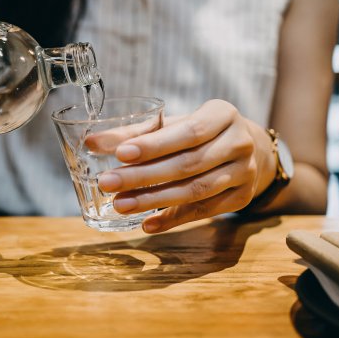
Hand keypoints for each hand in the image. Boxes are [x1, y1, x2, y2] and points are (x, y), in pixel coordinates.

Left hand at [97, 99, 276, 232]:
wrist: (247, 149)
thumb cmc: (199, 133)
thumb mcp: (174, 125)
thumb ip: (134, 133)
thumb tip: (91, 143)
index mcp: (223, 114)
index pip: (187, 132)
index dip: (154, 145)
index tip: (120, 154)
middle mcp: (239, 142)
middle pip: (187, 164)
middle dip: (143, 176)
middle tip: (108, 183)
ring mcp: (245, 172)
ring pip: (195, 191)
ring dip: (154, 200)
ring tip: (120, 204)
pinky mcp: (241, 198)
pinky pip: (203, 212)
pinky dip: (173, 219)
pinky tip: (146, 223)